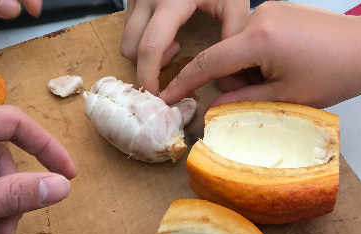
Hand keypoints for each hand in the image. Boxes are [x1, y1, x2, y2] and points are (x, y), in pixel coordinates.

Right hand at [120, 0, 249, 94]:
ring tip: (173, 47)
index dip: (150, 76)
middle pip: (131, 48)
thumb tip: (228, 74)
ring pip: (126, 39)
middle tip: (167, 77)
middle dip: (146, 69)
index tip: (159, 95)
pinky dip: (143, 40)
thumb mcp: (234, 1)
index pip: (150, 47)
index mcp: (170, 1)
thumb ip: (233, 33)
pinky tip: (168, 35)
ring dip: (145, 54)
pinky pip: (129, 29)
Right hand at [160, 2, 360, 107]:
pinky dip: (257, 56)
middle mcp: (259, 16)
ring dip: (247, 69)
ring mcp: (268, 8)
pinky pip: (252, 37)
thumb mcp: (286, 98)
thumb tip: (215, 105)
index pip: (209, 62)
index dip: (185, 82)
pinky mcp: (278, 10)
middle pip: (224, 55)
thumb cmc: (335, 75)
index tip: (165, 96)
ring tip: (279, 82)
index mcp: (259, 38)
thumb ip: (243, 101)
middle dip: (234, 80)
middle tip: (262, 96)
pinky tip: (283, 67)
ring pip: (237, 47)